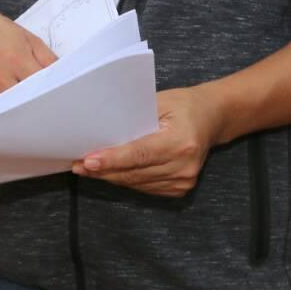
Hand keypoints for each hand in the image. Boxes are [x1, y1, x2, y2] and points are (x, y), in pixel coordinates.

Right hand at [0, 1, 55, 107]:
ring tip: (23, 117)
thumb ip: (47, 59)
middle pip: (21, 104)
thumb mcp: (28, 38)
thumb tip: (63, 77)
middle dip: (33, 108)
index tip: (57, 100)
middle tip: (43, 112)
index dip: (50, 94)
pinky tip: (0, 118)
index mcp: (14, 59)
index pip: (38, 87)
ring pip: (1, 115)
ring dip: (13, 116)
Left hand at [71, 86, 225, 196]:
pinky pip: (145, 187)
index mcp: (180, 141)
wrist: (212, 118)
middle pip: (134, 172)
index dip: (112, 159)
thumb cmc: (183, 105)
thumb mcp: (159, 101)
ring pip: (136, 183)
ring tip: (88, 169)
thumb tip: (101, 131)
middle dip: (103, 170)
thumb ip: (133, 118)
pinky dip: (126, 180)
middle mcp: (184, 165)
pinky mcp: (180, 188)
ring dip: (111, 177)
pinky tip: (110, 173)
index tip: (88, 161)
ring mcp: (184, 180)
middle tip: (78, 164)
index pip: (140, 154)